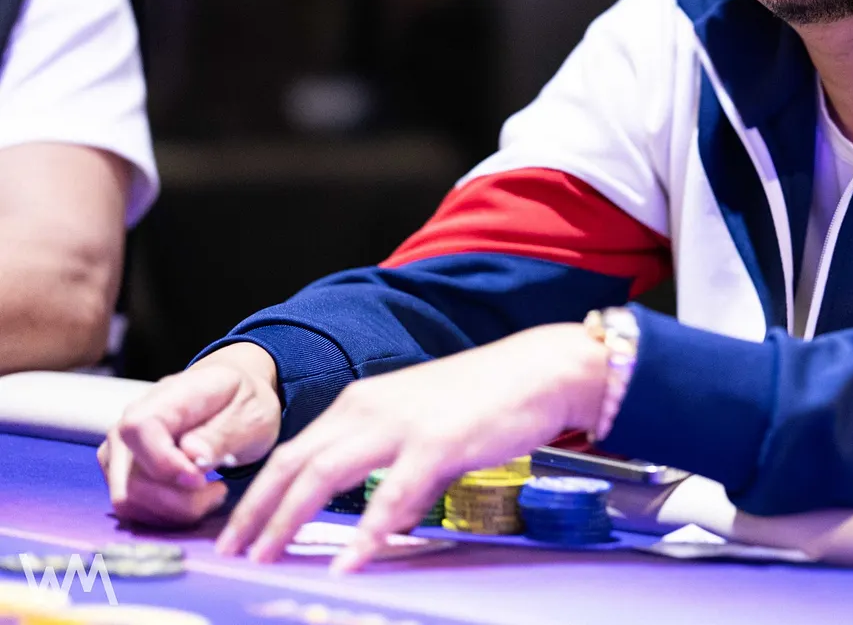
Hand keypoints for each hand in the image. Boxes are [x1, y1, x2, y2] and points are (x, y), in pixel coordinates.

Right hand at [100, 342, 281, 525]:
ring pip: (127, 502)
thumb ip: (223, 433)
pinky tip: (194, 500)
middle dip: (179, 501)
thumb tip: (191, 454)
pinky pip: (131, 510)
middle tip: (219, 491)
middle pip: (131, 480)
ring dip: (174, 512)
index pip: (138, 428)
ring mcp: (118, 452)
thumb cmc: (242, 404)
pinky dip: (164, 516)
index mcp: (165, 398)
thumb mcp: (252, 413)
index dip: (164, 462)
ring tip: (211, 494)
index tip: (201, 480)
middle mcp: (129, 424)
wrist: (230, 402)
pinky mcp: (119, 476)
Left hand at [216, 322, 606, 571]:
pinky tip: (348, 561)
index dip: (261, 491)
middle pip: (294, 462)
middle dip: (256, 510)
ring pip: (323, 476)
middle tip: (230, 551)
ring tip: (265, 557)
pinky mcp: (435, 444)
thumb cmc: (490, 398)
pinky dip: (365, 533)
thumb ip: (400, 471)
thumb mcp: (427, 429)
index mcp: (363, 402)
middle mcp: (370, 408)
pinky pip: (390, 497)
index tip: (236, 527)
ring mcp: (400, 425)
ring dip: (287, 520)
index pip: (295, 449)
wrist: (542, 370)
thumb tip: (388, 520)